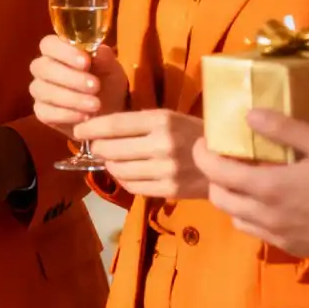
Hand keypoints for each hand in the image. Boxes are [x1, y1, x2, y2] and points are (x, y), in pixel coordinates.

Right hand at [29, 37, 128, 139]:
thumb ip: (103, 57)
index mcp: (56, 50)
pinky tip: (85, 117)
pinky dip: (66, 115)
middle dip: (70, 77)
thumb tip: (97, 50)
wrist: (111, 109)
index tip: (86, 62)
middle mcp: (43, 68)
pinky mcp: (42, 112)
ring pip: (43, 90)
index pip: (49, 44)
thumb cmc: (106, 81)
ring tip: (95, 105)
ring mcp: (40, 91)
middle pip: (43, 67)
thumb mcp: (111, 68)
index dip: (64, 52)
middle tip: (95, 86)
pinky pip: (45, 113)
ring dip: (71, 98)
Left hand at [72, 109, 205, 199]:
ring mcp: (166, 169)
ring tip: (114, 160)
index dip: (91, 128)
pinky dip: (124, 180)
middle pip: (111, 149)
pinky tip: (128, 173)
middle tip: (98, 147)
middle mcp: (162, 143)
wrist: (230, 161)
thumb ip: (138, 123)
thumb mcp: (170, 117)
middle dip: (98, 148)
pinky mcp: (169, 189)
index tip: (78, 131)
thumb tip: (100, 129)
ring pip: (119, 169)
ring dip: (110, 165)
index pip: (114, 124)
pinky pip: (132, 186)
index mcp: (161, 119)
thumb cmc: (195, 133)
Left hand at [192, 108, 308, 263]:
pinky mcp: (295, 250)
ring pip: (237, 220)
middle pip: (220, 199)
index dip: (202, 154)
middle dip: (215, 177)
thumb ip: (284, 128)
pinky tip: (273, 203)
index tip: (205, 140)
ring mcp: (279, 237)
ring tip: (248, 180)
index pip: (215, 172)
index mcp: (267, 188)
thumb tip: (249, 114)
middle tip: (227, 158)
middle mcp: (266, 217)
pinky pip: (259, 234)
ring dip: (233, 199)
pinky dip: (254, 217)